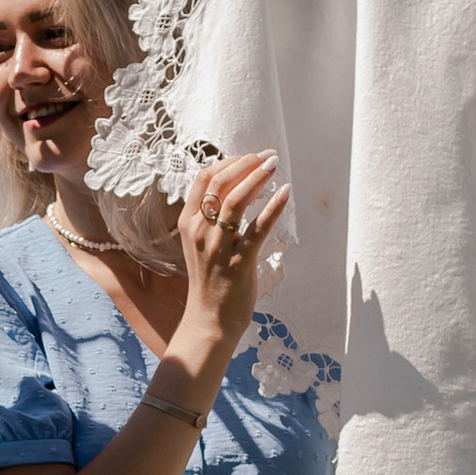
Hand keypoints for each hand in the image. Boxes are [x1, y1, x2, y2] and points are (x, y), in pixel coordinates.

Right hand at [175, 149, 292, 357]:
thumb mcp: (199, 244)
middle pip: (220, 183)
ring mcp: (219, 246)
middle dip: (246, 163)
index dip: (227, 161)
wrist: (209, 319)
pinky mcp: (239, 261)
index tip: (247, 156)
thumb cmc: (209, 280)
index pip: (203, 179)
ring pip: (236, 199)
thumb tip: (231, 188)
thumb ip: (208, 218)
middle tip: (267, 155)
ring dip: (257, 177)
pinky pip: (258, 228)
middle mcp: (201, 231)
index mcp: (189, 224)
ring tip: (274, 165)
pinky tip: (286, 193)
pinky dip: (273, 207)